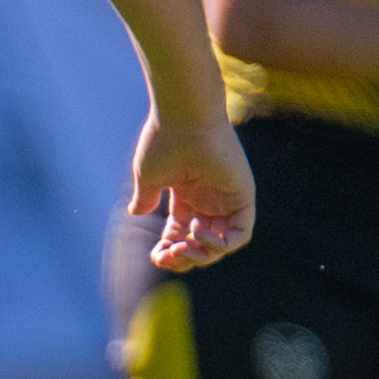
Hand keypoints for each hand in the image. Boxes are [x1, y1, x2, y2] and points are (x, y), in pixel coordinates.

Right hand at [131, 114, 256, 273]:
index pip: (181, 233)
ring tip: (184, 248)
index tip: (156, 256)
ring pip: (221, 243)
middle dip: (185, 257)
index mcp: (186, 195)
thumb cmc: (164, 143)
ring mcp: (226, 200)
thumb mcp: (149, 178)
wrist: (184, 121)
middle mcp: (208, 199)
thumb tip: (136, 213)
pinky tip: (200, 235)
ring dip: (202, 255)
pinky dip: (221, 244)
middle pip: (202, 243)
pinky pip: (240, 234)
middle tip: (169, 255)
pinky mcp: (242, 198)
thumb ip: (146, 198)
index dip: (169, 249)